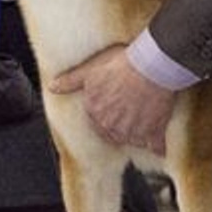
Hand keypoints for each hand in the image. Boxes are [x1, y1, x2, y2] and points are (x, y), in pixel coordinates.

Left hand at [49, 46, 173, 155]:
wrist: (151, 66)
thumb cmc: (122, 65)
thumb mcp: (90, 68)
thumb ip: (70, 80)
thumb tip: (52, 87)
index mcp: (95, 112)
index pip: (95, 120)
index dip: (104, 111)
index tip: (113, 104)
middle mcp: (112, 126)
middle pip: (112, 133)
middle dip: (118, 125)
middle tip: (127, 111)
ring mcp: (133, 131)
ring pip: (132, 140)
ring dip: (135, 135)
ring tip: (143, 122)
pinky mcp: (154, 132)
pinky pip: (155, 146)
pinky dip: (158, 147)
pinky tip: (159, 147)